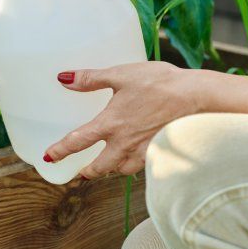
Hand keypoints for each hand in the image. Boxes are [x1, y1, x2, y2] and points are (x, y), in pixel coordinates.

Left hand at [43, 61, 203, 178]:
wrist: (198, 98)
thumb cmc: (160, 84)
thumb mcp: (121, 75)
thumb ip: (90, 79)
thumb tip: (64, 79)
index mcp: (111, 124)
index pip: (78, 141)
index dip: (60, 150)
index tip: (49, 157)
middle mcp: (124, 144)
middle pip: (99, 167)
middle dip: (87, 172)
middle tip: (79, 173)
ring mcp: (144, 152)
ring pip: (121, 170)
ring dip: (111, 170)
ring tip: (106, 167)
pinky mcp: (161, 153)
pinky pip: (142, 167)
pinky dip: (133, 166)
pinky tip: (135, 160)